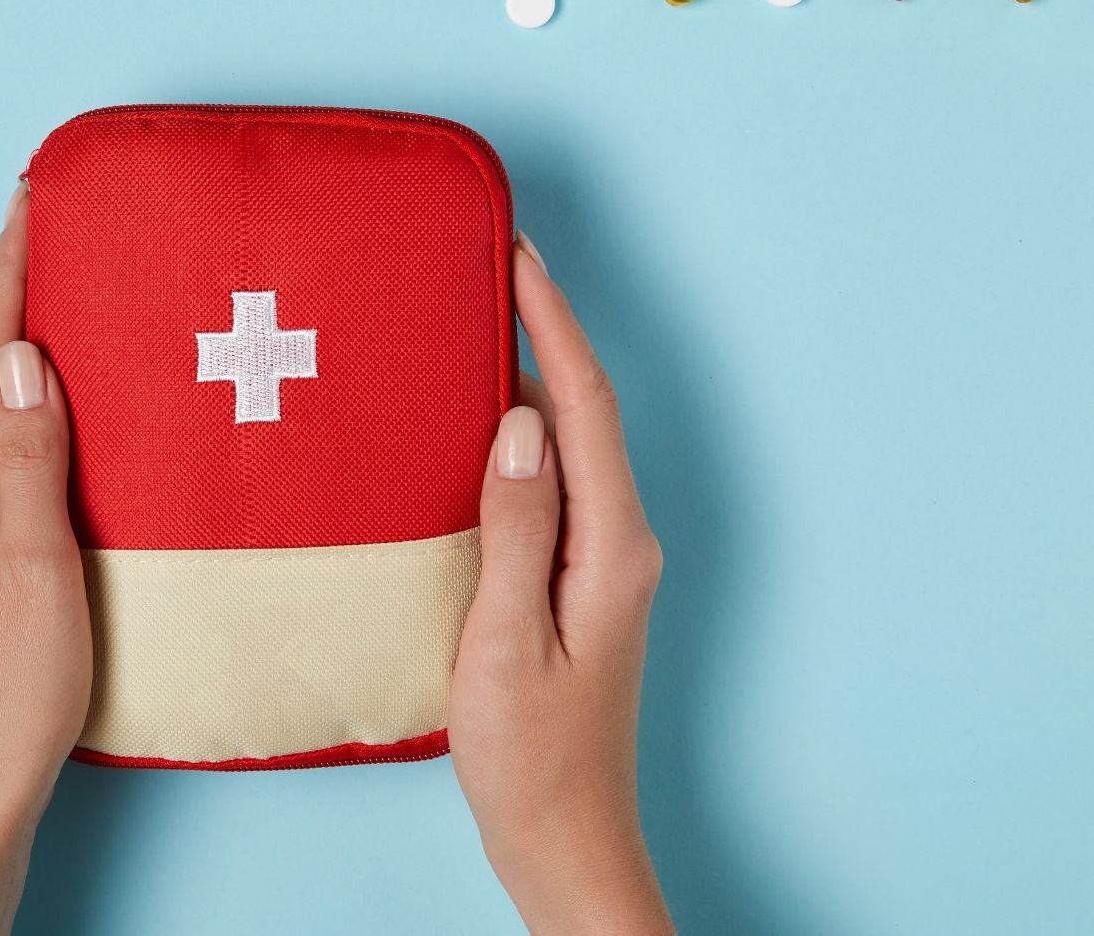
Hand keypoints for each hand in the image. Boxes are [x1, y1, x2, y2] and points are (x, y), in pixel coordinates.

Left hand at [0, 186, 91, 935]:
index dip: (12, 272)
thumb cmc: (8, 700)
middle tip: (58, 221)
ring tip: (71, 289)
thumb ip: (32, 461)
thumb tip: (28, 357)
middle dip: (20, 293)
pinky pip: (4, 454)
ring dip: (30, 349)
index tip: (30, 196)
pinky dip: (36, 411)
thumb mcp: (39, 573)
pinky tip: (67, 404)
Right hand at [449, 235, 672, 935]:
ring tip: (474, 321)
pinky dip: (518, 433)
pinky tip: (476, 423)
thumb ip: (515, 527)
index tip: (517, 254)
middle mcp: (619, 540)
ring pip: (569, 441)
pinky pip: (552, 480)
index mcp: (611, 545)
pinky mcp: (578, 577)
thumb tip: (519, 421)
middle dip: (543, 328)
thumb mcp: (507, 640)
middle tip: (485, 266)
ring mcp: (603, 559)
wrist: (565, 839)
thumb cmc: (531, 756)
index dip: (552, 321)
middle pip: (583, 410)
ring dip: (530, 376)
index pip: (583, 404)